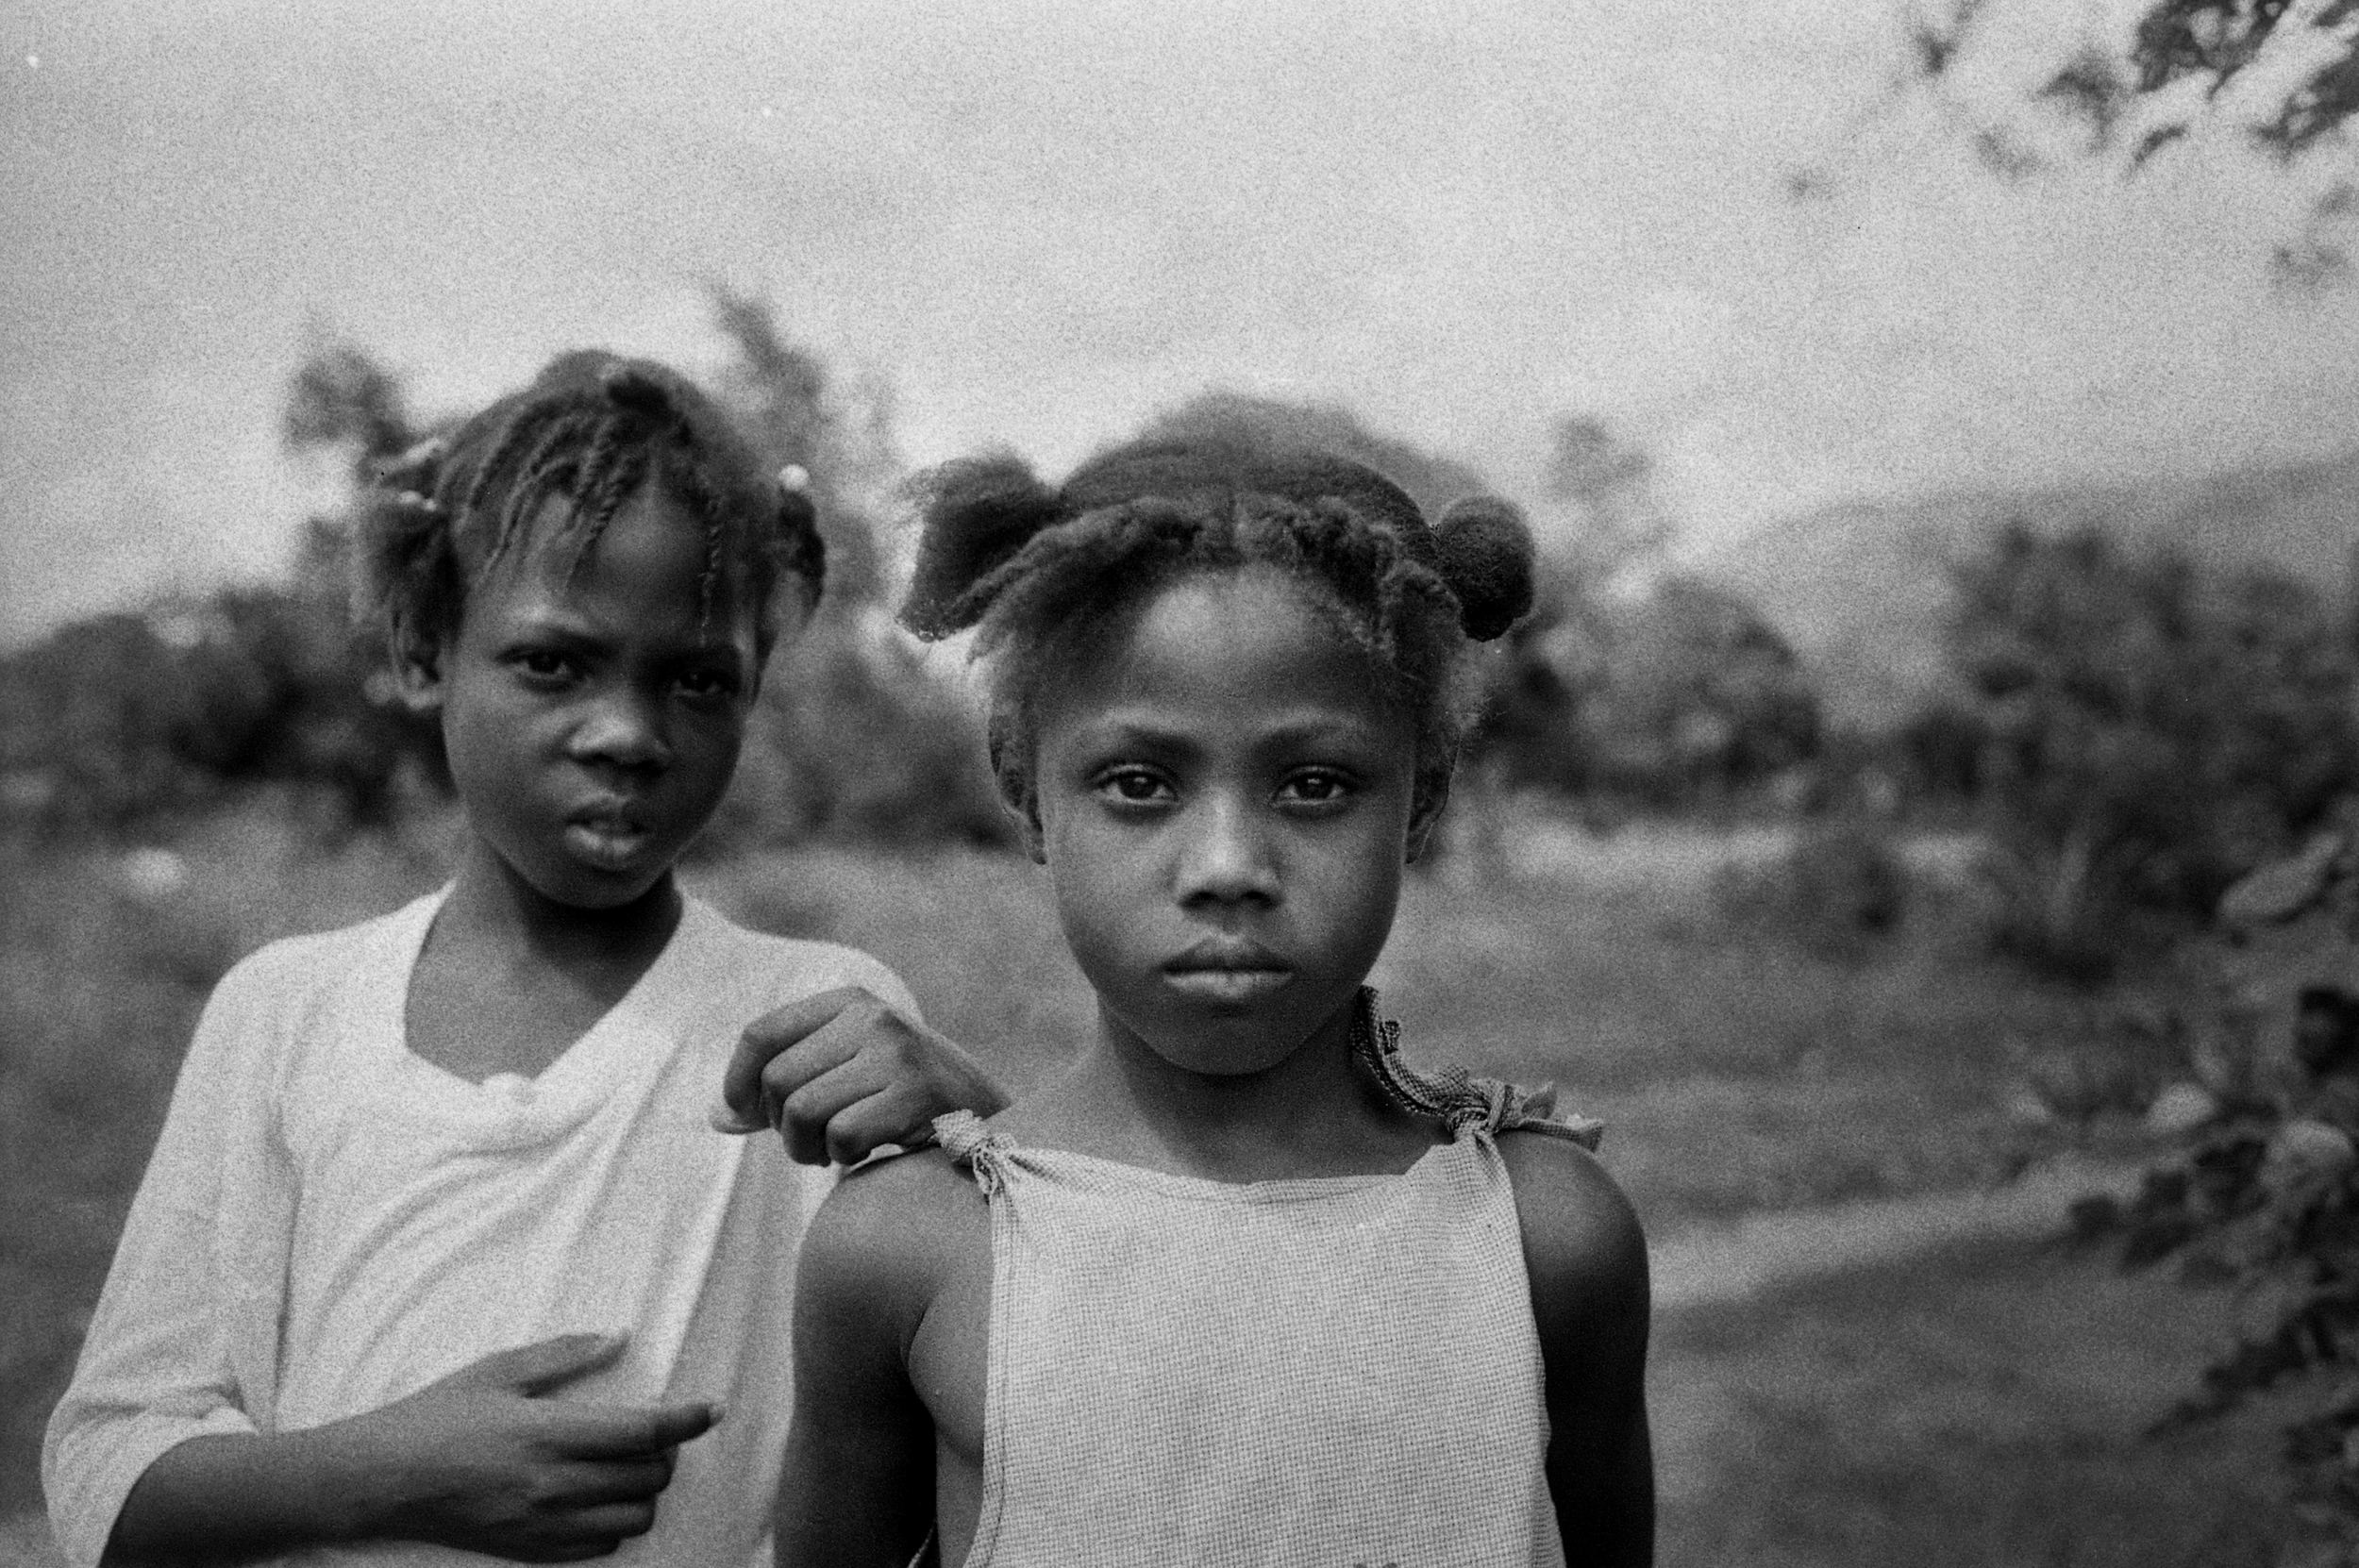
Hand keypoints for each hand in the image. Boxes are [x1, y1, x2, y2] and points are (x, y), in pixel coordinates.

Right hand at [349, 1332, 718, 1561]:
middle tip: (652, 1431)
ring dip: (645, 1491)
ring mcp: (542, 1524)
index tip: (712, 1408)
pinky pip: (601, 1547)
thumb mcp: (499, 1371)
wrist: (380, 1480)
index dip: (688, 1420)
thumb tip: (619, 1337)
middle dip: (667, 1452)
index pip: (644, 1431)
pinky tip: (597, 1497)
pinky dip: (614, 1523)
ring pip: (633, 1519)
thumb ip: (564, 1355)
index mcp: (547, 1433)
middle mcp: (552, 1484)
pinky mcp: (530, 1550)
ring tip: (626, 1465)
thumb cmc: (437, 1416)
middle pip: (649, 1477)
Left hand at [711, 986, 1006, 1164]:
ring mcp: (897, 1053)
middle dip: (780, 1126)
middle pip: (777, 1080)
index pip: (762, 1034)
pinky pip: (842, 1136)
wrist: (993, 1119)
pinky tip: (868, 1153)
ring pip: (802, 1110)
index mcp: (850, 1001)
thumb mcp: (846, 1074)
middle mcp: (872, 1017)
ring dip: (808, 1148)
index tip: (745, 1115)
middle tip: (810, 1143)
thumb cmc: (904, 1101)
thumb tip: (716, 1116)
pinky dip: (844, 1158)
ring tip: (835, 1150)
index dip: (738, 1082)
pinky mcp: (917, 1093)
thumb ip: (781, 1090)